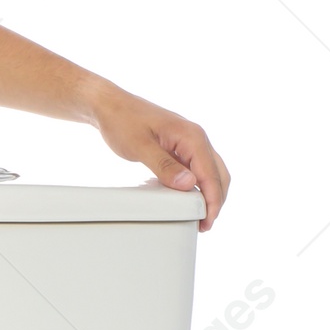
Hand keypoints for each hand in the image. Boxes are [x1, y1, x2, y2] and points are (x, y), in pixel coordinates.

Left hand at [86, 81, 229, 230]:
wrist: (111, 105)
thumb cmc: (122, 121)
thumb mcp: (140, 147)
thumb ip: (164, 166)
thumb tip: (189, 185)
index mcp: (191, 136)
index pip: (211, 174)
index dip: (212, 200)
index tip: (207, 221)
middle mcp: (196, 137)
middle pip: (218, 174)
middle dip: (215, 200)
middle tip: (204, 224)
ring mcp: (190, 141)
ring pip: (211, 171)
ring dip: (210, 193)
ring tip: (200, 216)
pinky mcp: (181, 146)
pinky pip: (198, 167)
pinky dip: (200, 184)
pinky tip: (191, 198)